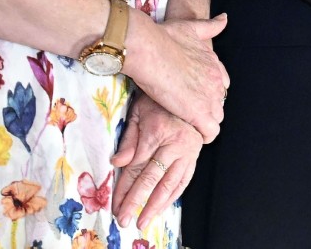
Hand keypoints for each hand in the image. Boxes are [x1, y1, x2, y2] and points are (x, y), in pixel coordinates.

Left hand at [111, 92, 202, 228]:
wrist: (188, 90)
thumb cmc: (159, 100)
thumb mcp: (138, 112)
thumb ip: (129, 139)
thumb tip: (117, 162)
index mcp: (158, 132)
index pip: (137, 166)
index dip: (124, 187)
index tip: (114, 204)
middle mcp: (175, 145)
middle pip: (152, 179)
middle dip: (137, 202)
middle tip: (125, 220)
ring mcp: (188, 151)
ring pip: (171, 184)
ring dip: (156, 205)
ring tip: (143, 221)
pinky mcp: (195, 156)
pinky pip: (184, 180)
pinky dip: (173, 196)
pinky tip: (162, 207)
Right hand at [122, 10, 227, 142]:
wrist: (150, 49)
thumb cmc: (165, 37)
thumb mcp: (192, 27)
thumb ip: (210, 26)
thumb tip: (225, 18)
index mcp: (215, 63)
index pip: (221, 84)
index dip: (208, 91)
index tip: (194, 95)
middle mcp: (216, 80)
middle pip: (219, 102)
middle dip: (207, 107)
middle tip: (188, 111)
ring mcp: (209, 97)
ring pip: (216, 118)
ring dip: (205, 122)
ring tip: (188, 124)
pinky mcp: (199, 113)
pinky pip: (210, 132)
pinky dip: (204, 135)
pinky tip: (192, 135)